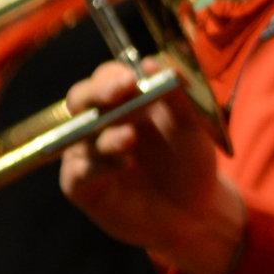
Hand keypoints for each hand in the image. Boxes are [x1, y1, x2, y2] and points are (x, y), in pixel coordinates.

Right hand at [58, 58, 247, 273]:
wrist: (194, 211)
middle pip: (81, 98)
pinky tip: (124, 163)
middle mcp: (100, 123)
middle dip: (98, 92)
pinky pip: (80, 171)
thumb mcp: (192, 127)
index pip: (107, 78)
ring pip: (80, 134)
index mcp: (124, 102)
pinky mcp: (82, 186)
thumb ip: (177, 96)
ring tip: (130, 137)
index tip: (130, 78)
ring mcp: (87, 154)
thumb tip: (154, 62)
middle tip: (120, 91)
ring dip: (106, 133)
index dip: (114, 75)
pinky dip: (100, 165)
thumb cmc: (188, 161)